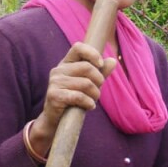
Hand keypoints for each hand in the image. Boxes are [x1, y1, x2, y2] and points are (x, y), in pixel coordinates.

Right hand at [27, 42, 118, 157]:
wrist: (56, 119)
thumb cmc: (74, 99)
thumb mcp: (89, 84)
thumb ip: (100, 72)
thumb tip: (113, 60)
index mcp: (66, 63)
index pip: (78, 47)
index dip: (92, 54)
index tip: (100, 64)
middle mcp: (58, 70)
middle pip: (87, 68)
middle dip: (99, 80)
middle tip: (98, 91)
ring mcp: (54, 82)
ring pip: (86, 84)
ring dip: (95, 95)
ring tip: (92, 101)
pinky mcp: (54, 95)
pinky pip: (78, 96)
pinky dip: (88, 103)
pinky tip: (88, 106)